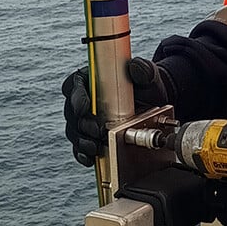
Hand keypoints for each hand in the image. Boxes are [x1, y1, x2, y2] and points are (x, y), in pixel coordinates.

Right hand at [61, 58, 177, 166]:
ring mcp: (85, 119)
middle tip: (97, 131)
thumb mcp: (148, 76)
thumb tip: (135, 66)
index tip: (84, 107)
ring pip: (74, 131)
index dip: (76, 97)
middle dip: (83, 124)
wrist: (154, 105)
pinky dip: (83, 154)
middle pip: (72, 112)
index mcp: (90, 79)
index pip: (73, 85)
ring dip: (82, 141)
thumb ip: (143, 69)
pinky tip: (90, 159)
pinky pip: (80, 147)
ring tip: (95, 148)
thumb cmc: (147, 86)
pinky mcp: (90, 137)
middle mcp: (84, 99)